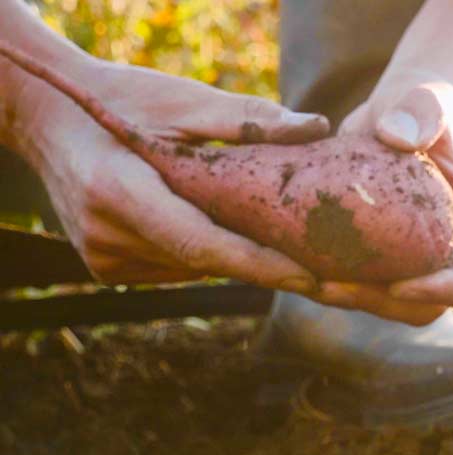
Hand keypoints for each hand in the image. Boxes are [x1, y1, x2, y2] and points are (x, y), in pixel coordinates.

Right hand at [18, 58, 329, 292]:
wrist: (51, 118)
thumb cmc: (124, 101)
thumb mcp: (182, 101)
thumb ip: (247, 119)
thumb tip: (316, 126)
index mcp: (119, 193)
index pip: (203, 246)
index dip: (260, 266)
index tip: (313, 277)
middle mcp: (106, 237)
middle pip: (206, 261)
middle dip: (263, 259)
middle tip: (323, 256)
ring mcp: (104, 259)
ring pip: (196, 268)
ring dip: (233, 253)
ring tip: (277, 231)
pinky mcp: (107, 270)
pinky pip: (177, 267)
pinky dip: (204, 251)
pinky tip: (220, 226)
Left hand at [310, 69, 452, 325]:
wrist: (400, 114)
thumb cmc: (426, 106)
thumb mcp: (429, 102)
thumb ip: (423, 112)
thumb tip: (396, 134)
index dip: (449, 294)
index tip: (401, 282)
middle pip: (429, 307)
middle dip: (381, 302)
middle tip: (331, 284)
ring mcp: (420, 266)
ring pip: (389, 306)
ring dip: (347, 299)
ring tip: (302, 278)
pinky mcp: (383, 264)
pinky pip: (359, 286)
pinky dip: (325, 279)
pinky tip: (287, 261)